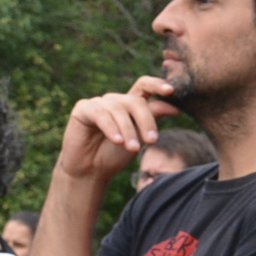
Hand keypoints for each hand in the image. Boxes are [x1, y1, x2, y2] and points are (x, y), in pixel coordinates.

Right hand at [55, 77, 182, 183]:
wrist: (91, 171)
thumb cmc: (115, 154)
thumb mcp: (138, 137)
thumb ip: (152, 120)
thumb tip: (172, 107)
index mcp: (129, 104)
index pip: (144, 85)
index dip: (157, 84)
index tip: (171, 91)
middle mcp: (114, 100)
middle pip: (135, 101)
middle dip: (146, 121)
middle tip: (152, 141)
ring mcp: (98, 102)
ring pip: (119, 109)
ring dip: (128, 130)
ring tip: (133, 149)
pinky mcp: (83, 108)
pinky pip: (100, 114)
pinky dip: (111, 128)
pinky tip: (117, 141)